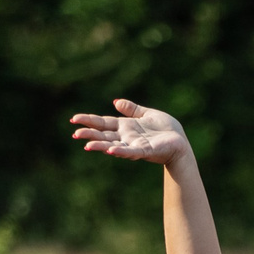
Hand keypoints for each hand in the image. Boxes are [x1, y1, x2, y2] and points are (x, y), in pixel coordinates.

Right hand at [70, 99, 191, 167]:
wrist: (180, 142)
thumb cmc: (165, 129)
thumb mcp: (147, 114)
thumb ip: (132, 109)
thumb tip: (115, 102)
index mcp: (125, 126)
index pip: (103, 122)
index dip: (89, 120)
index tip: (73, 119)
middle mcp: (126, 137)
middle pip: (104, 134)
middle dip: (89, 134)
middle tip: (75, 134)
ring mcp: (134, 145)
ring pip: (113, 145)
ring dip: (100, 145)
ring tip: (87, 145)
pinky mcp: (145, 151)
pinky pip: (131, 151)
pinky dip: (121, 151)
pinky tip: (111, 150)